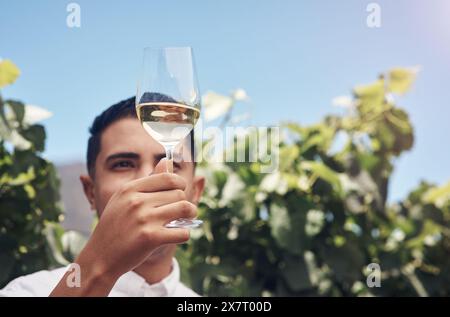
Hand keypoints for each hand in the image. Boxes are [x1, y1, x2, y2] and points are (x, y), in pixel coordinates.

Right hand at [50, 159, 196, 295]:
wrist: (100, 257)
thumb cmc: (116, 226)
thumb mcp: (124, 199)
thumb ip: (148, 182)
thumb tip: (166, 161)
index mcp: (130, 189)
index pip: (168, 177)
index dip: (180, 184)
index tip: (180, 191)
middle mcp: (137, 201)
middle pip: (179, 194)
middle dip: (185, 202)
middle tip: (184, 211)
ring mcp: (144, 219)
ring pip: (185, 209)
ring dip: (191, 214)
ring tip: (187, 218)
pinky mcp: (151, 238)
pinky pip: (182, 232)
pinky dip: (184, 234)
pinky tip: (177, 235)